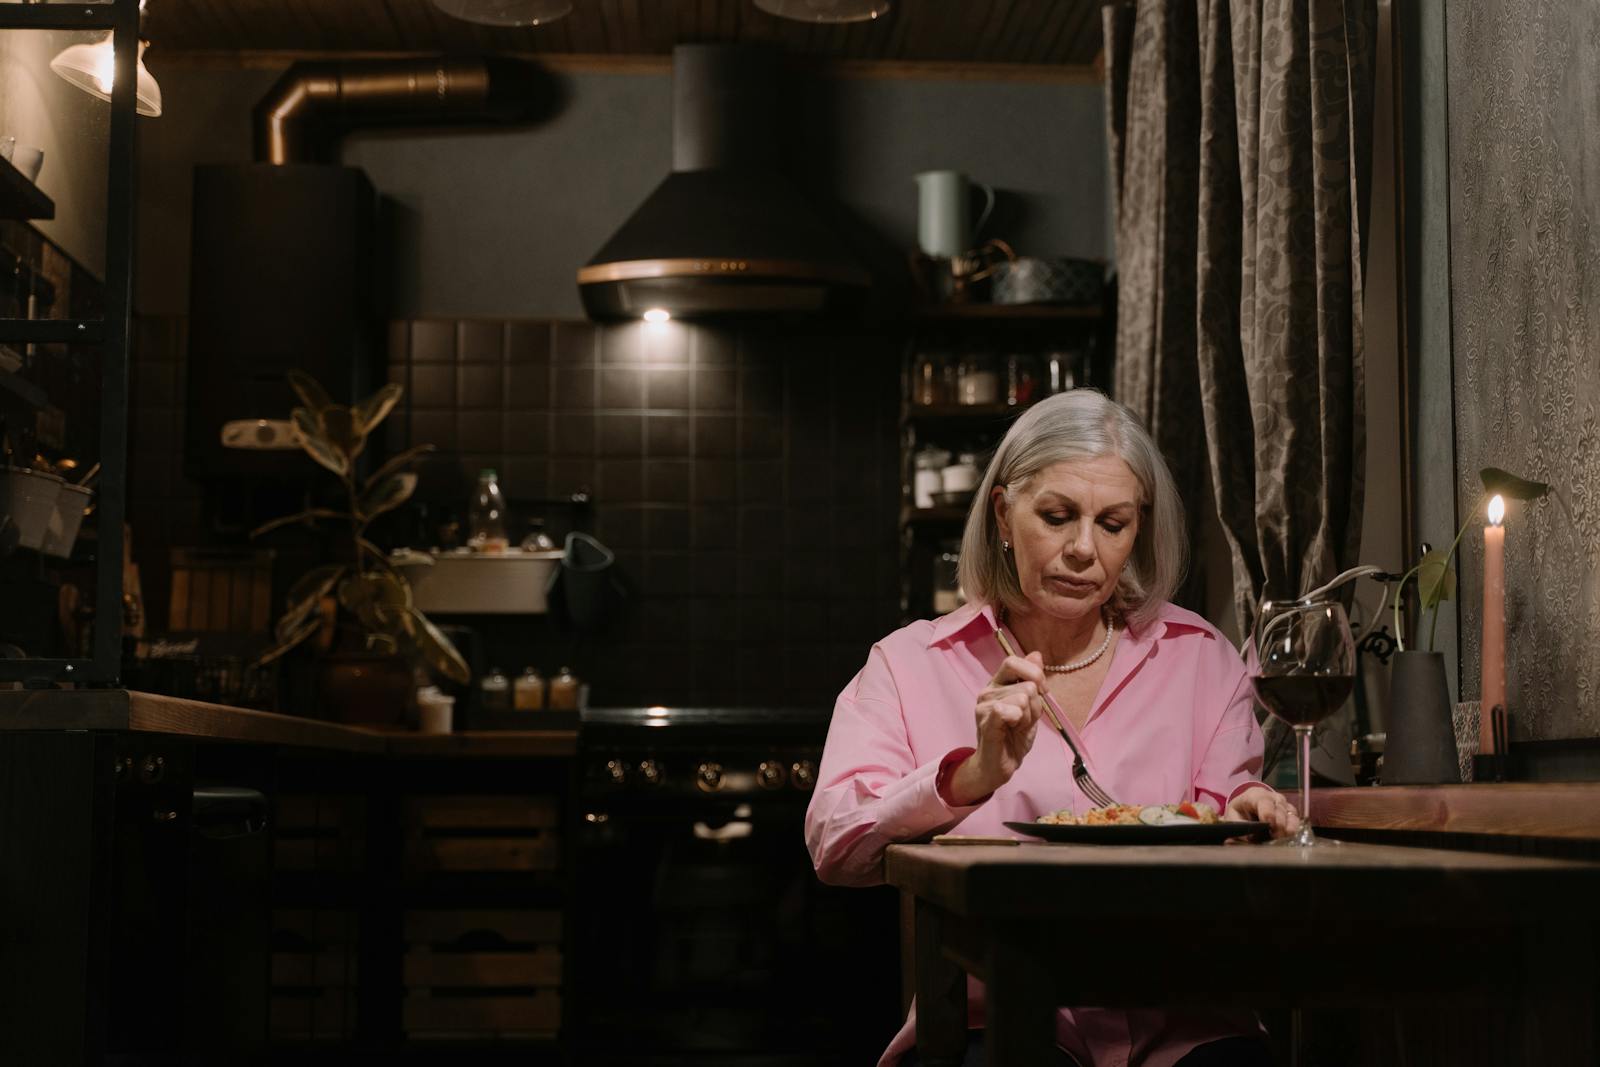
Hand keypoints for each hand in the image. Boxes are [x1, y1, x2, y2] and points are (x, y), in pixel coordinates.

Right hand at [948, 652, 1047, 804]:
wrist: (999, 765)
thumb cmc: (1014, 736)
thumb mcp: (1030, 706)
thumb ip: (1031, 680)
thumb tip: (1036, 654)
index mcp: (998, 683)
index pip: (1013, 661)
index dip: (1034, 673)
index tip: (1043, 691)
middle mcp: (988, 690)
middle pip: (1026, 684)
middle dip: (1035, 704)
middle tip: (1025, 719)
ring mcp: (984, 706)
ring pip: (1023, 698)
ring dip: (1028, 717)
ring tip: (1017, 727)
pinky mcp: (985, 722)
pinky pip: (1007, 710)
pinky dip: (1018, 719)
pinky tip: (1011, 729)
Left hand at [1225, 785, 1299, 839]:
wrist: (1248, 807)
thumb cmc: (1240, 812)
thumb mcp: (1233, 817)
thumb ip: (1240, 825)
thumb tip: (1250, 836)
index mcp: (1255, 795)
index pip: (1264, 801)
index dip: (1268, 812)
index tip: (1269, 823)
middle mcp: (1272, 797)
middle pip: (1279, 808)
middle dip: (1278, 823)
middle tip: (1275, 835)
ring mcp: (1283, 804)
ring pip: (1289, 813)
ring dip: (1287, 826)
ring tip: (1282, 836)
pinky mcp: (1290, 812)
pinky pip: (1295, 819)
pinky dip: (1293, 827)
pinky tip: (1288, 835)